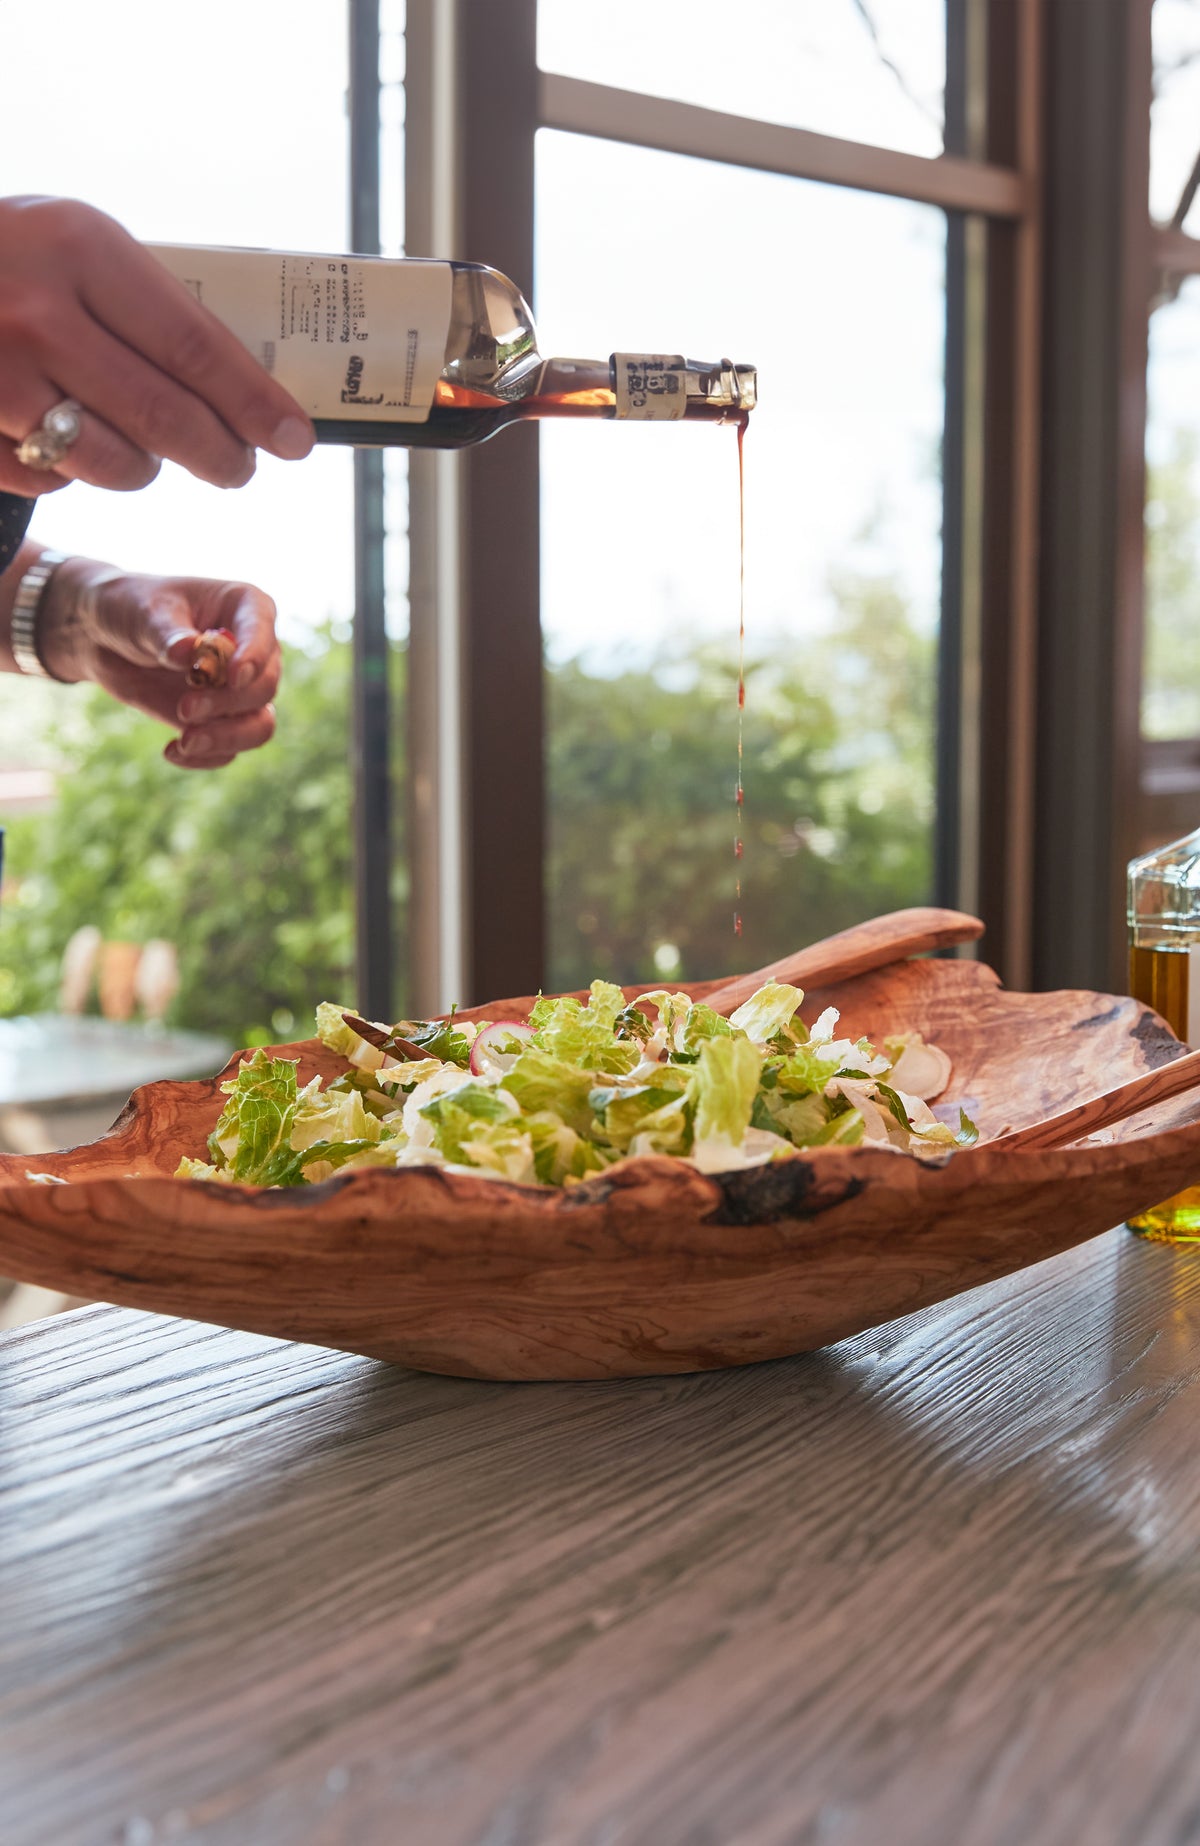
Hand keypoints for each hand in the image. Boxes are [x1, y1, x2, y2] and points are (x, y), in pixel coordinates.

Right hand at [0, 195, 314, 497]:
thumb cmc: (8, 261)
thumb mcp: (75, 249)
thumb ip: (149, 307)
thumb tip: (251, 389)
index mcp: (80, 247)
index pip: (196, 346)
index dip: (254, 404)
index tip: (296, 440)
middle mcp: (37, 309)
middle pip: (165, 416)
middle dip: (220, 456)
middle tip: (240, 469)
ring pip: (114, 462)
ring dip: (143, 468)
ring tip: (145, 449)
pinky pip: (51, 481)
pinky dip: (70, 476)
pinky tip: (61, 440)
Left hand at [39, 558, 280, 769]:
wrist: (104, 638)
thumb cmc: (130, 608)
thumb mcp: (142, 612)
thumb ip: (167, 633)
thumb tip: (189, 653)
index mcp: (244, 606)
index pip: (262, 629)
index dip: (254, 656)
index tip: (232, 678)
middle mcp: (252, 650)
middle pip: (264, 685)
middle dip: (227, 703)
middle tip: (185, 708)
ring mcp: (239, 689)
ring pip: (259, 725)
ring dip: (227, 738)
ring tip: (186, 741)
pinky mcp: (220, 720)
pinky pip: (230, 749)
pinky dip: (205, 757)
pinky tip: (172, 750)